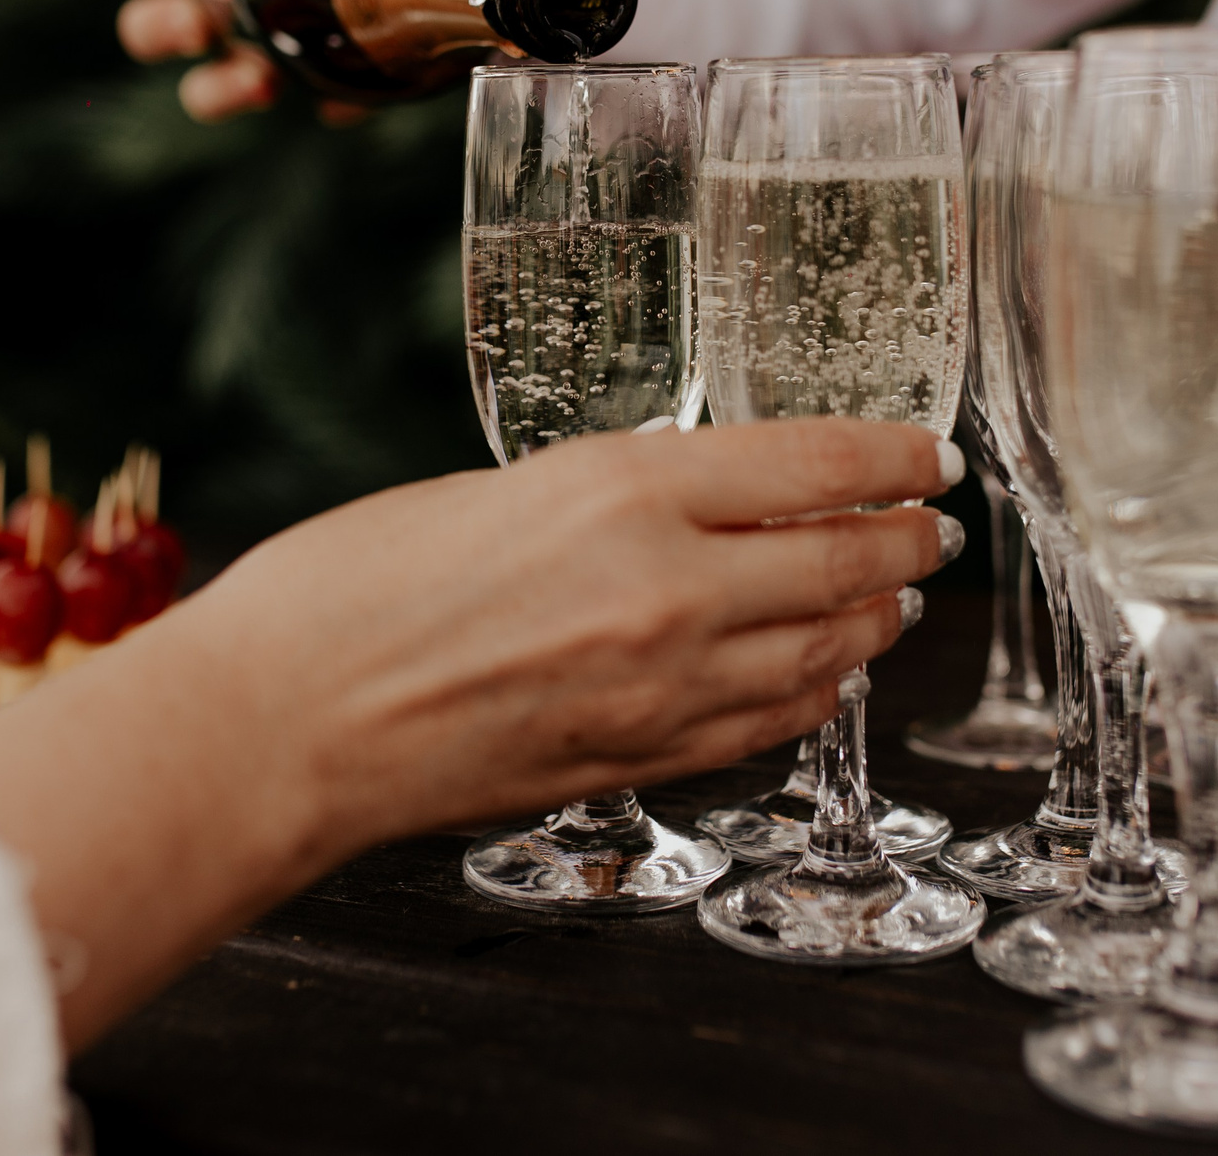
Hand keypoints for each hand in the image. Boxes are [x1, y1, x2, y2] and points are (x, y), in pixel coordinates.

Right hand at [110, 0, 446, 122]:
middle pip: (151, 23)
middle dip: (159, 26)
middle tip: (196, 19)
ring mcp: (277, 47)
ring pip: (207, 86)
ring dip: (214, 88)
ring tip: (255, 76)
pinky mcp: (336, 84)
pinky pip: (308, 109)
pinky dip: (317, 106)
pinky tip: (338, 98)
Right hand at [223, 417, 959, 844]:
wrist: (284, 725)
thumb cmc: (347, 588)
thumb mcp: (495, 490)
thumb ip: (606, 502)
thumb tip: (684, 508)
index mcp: (624, 490)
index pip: (814, 463)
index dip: (892, 457)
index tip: (929, 455)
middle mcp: (668, 590)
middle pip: (842, 562)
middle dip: (904, 543)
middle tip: (934, 529)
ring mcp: (661, 690)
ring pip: (820, 652)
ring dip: (871, 622)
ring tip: (891, 601)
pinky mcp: (638, 763)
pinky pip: (764, 724)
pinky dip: (811, 693)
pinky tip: (822, 677)